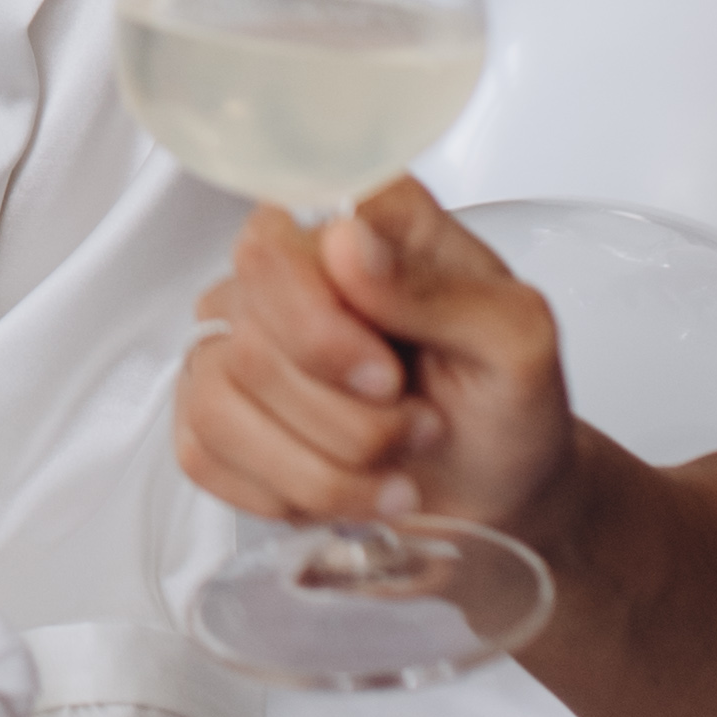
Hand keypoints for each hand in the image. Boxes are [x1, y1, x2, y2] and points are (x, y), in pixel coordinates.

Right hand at [175, 178, 576, 545]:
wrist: (499, 492)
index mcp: (359, 222)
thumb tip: (347, 242)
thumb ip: (437, 290)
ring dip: (323, 468)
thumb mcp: (514, 342)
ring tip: (394, 469)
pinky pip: (202, 452)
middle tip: (419, 429)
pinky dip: (287, 493)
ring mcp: (240, 339)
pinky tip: (344, 491)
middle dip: (346, 419)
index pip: (273, 240)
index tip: (387, 377)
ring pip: (219, 402)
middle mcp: (287, 268)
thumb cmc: (507, 404)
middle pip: (249, 337)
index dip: (318, 324)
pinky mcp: (216, 413)